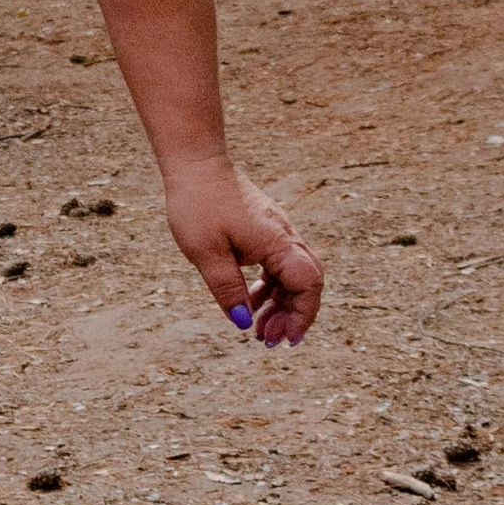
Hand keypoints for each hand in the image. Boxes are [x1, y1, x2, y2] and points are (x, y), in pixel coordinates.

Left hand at [163, 156, 322, 347]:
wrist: (195, 164)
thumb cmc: (198, 205)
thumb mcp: (206, 254)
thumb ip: (228, 290)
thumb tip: (244, 323)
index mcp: (276, 242)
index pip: (308, 285)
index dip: (303, 316)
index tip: (286, 339)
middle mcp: (284, 236)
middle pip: (307, 282)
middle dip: (294, 315)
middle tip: (269, 340)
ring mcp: (276, 232)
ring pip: (292, 275)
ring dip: (281, 304)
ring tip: (259, 329)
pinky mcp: (264, 229)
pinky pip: (277, 265)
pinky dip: (270, 287)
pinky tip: (252, 302)